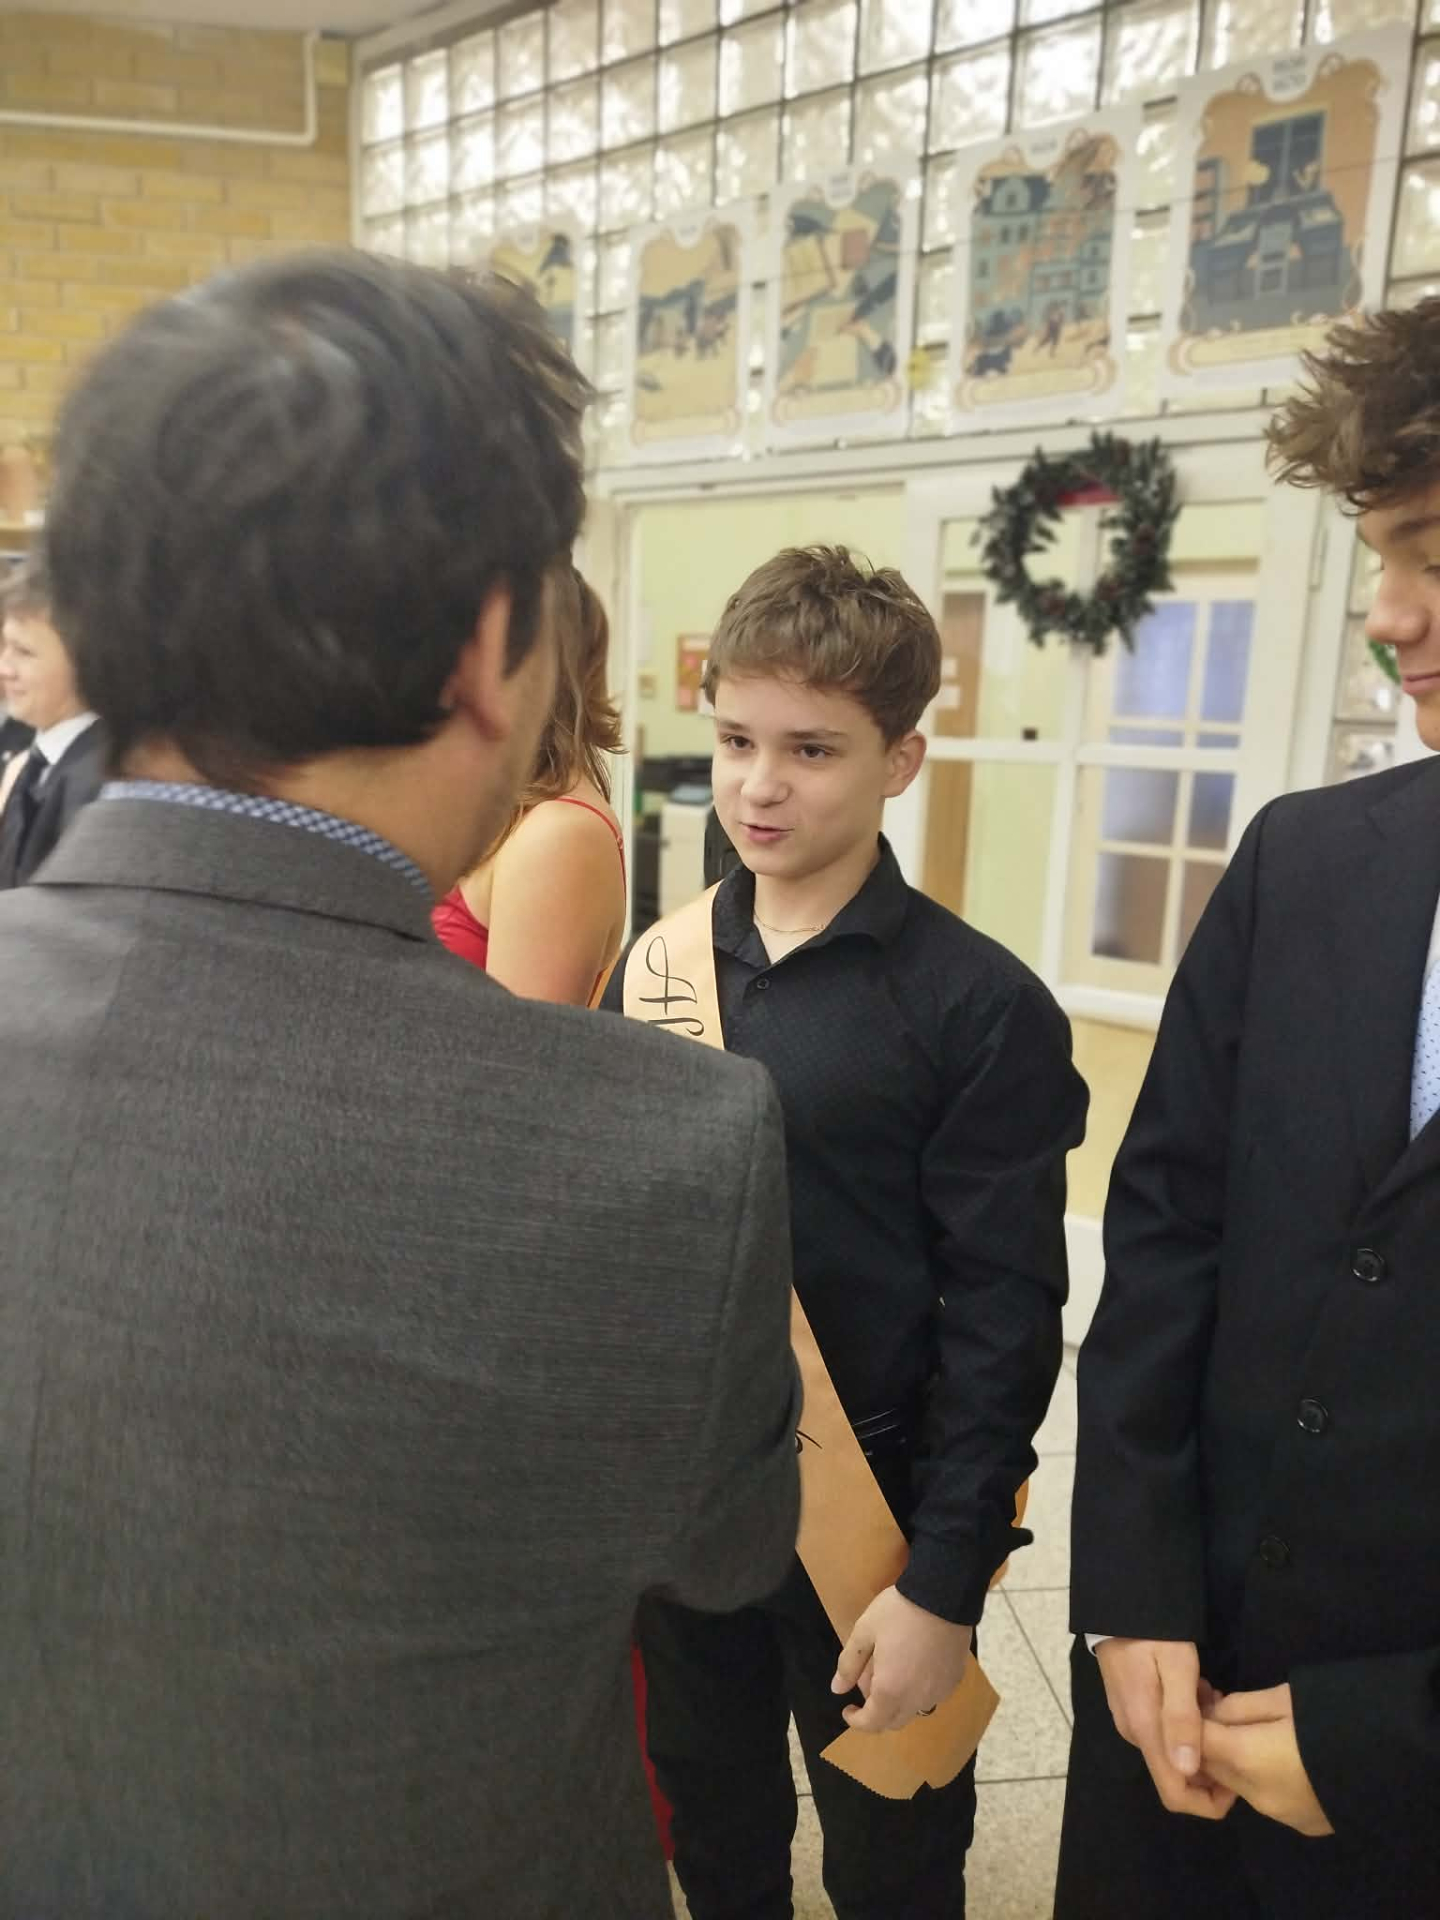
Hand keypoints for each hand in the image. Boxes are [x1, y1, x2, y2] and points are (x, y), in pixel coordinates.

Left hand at [830, 1586, 971, 1733]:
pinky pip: (932, 1696)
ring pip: (914, 1710)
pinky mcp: (953, 1680)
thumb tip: (837, 1689)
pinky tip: (915, 1665)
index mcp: (891, 1689)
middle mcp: (917, 1698)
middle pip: (894, 1721)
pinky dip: (918, 1691)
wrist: (943, 1595)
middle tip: (869, 1680)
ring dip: (899, 1701)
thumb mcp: (865, 1631)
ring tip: (892, 1669)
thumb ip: (849, 1664)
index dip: (856, 1721)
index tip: (848, 1708)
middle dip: (877, 1711)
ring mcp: (939, 1691)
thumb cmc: (899, 1611)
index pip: (872, 1723)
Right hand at [1096, 1638, 1235, 1820]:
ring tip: (1212, 1695)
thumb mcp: (1176, 1667)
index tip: (1237, 1780)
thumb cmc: (1152, 1633)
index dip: (1210, 1802)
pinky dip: (1187, 1720)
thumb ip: (1182, 1718)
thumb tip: (1188, 1771)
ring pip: (1174, 1749)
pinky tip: (1197, 1690)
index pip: (1175, 1793)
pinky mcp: (1132, 1707)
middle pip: (1178, 1773)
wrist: (1118, 1604)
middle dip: (1210, 1757)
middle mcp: (1135, 1734)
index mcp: (1145, 1730)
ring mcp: (1131, 1721)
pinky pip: (1165, 1730)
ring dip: (1200, 1734)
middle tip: (1225, 1717)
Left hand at [1201, 1684, 1333, 1837]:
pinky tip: (1277, 1755)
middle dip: (1209, 1741)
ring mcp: (1281, 1815)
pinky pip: (1265, 1798)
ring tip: (1250, 1730)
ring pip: (1238, 1786)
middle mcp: (1258, 1796)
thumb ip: (1240, 1707)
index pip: (1195, 1742)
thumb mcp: (1284, 1697)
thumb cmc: (1335, 1716)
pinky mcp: (1303, 1824)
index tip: (1194, 1697)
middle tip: (1217, 1708)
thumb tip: (1214, 1713)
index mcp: (1247, 1759)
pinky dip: (1259, 1777)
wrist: (1398, 1762)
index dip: (1189, 1719)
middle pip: (1213, 1767)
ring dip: (1233, 1761)